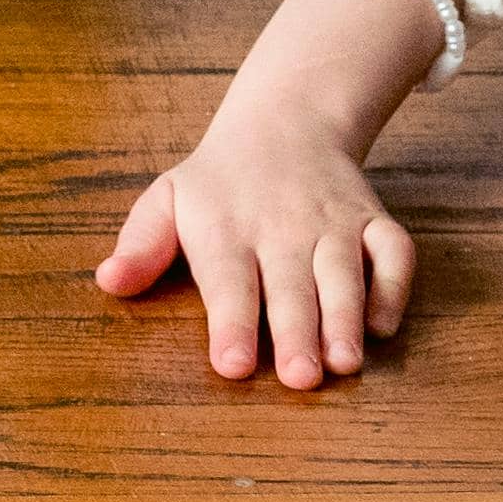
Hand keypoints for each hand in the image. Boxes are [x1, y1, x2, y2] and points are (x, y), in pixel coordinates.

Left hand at [97, 111, 415, 386]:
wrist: (284, 122)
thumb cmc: (217, 183)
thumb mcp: (166, 200)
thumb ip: (140, 246)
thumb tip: (107, 283)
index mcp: (225, 228)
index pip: (227, 282)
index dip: (231, 325)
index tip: (232, 365)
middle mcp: (283, 227)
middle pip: (290, 286)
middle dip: (296, 333)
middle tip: (300, 379)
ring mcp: (333, 223)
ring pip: (344, 273)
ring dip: (345, 318)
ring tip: (345, 364)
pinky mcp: (374, 219)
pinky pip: (394, 252)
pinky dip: (394, 288)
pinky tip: (383, 326)